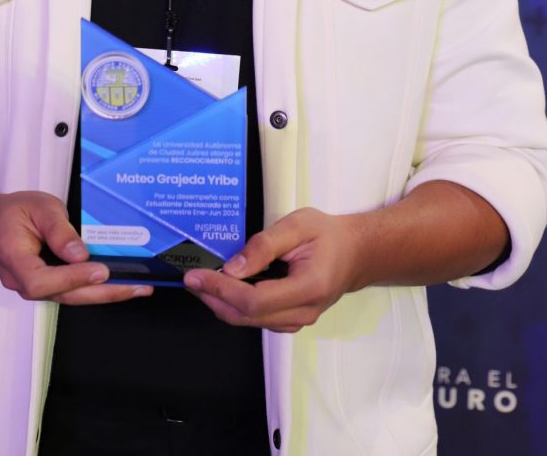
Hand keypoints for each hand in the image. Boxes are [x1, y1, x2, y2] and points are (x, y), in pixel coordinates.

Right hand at [0, 190, 152, 305]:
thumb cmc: (12, 213)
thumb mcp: (37, 206)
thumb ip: (58, 228)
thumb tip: (80, 254)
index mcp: (12, 257)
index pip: (40, 280)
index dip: (71, 279)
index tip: (100, 270)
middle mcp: (20, 281)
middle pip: (62, 295)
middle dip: (102, 293)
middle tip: (135, 286)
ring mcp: (33, 288)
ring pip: (70, 297)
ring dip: (104, 294)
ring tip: (137, 287)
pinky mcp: (46, 287)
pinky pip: (70, 291)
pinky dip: (95, 289)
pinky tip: (119, 284)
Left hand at [184, 207, 360, 332]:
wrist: (355, 253)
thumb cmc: (328, 235)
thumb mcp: (298, 225)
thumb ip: (265, 245)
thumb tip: (232, 267)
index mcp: (308, 288)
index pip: (254, 300)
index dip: (221, 290)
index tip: (197, 276)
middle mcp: (303, 313)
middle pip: (247, 316)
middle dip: (213, 298)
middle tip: (190, 279)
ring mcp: (298, 321)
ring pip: (249, 322)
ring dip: (220, 303)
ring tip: (200, 282)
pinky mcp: (291, 320)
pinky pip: (257, 319)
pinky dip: (234, 306)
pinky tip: (221, 289)